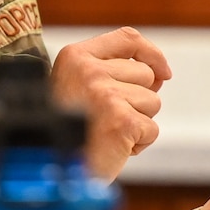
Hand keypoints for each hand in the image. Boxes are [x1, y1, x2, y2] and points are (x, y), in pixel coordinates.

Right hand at [50, 27, 172, 181]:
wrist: (46, 171)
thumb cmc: (68, 131)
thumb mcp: (78, 86)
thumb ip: (111, 71)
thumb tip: (161, 74)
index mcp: (75, 57)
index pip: (127, 38)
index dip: (151, 53)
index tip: (163, 71)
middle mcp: (88, 71)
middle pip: (146, 74)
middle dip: (137, 99)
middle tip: (108, 119)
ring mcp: (105, 95)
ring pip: (152, 102)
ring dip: (137, 122)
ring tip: (107, 134)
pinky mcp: (121, 121)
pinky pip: (151, 129)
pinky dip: (138, 143)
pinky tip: (113, 149)